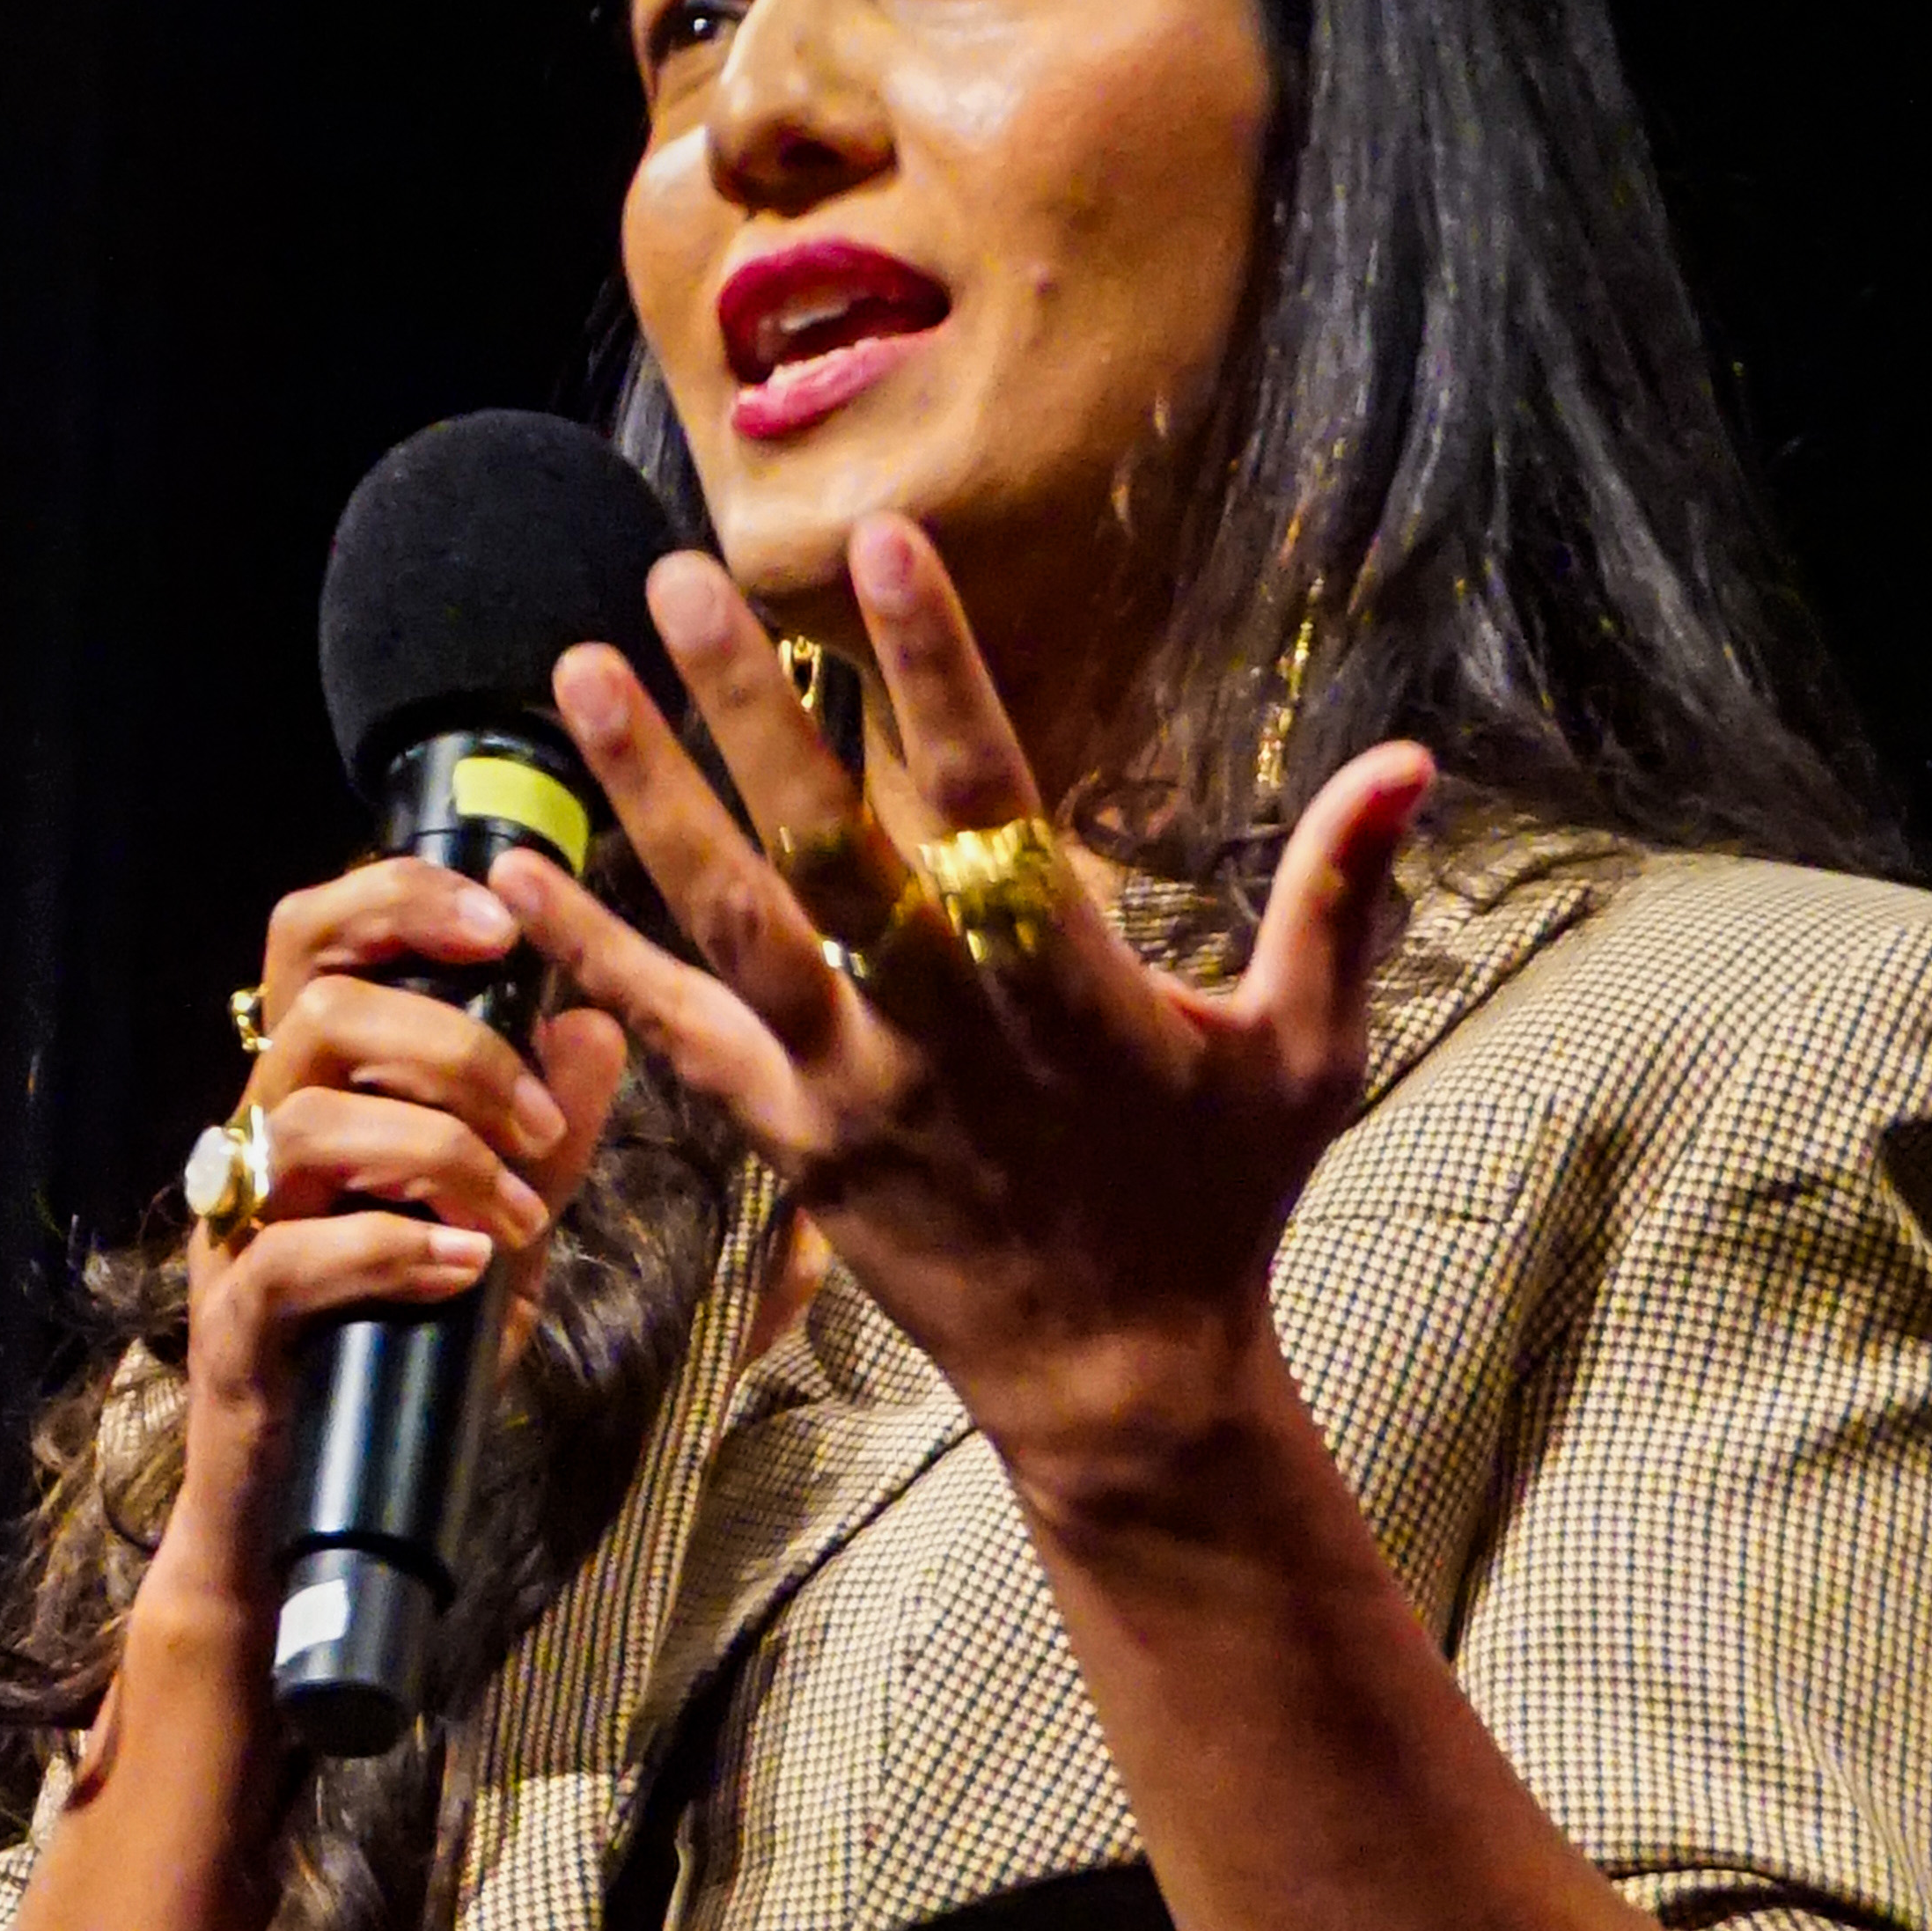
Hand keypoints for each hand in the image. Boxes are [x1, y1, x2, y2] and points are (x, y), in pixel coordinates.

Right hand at [161, 856, 630, 1616]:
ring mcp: (236, 1229)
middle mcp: (259, 1139)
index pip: (312, 937)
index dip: (396, 901)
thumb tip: (597, 1025)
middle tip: (539, 1127)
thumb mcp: (503, 1226)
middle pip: (323, 1013)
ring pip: (307, 1119)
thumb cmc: (403, 1346)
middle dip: (455, 1049)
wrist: (316, 1510)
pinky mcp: (234, 1323)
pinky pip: (290, 1256)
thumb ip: (548, 1134)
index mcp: (315, 1088)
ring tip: (516, 1218)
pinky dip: (389, 1251)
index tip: (500, 927)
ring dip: (439, 1152)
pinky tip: (463, 1271)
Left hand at [490, 517, 1428, 1523]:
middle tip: (674, 580)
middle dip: (748, 707)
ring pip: (728, 925)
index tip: (883, 548)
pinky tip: (517, 869)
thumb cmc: (1221, 1203)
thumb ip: (1342, 898)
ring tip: (579, 675)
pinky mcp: (793, 1140)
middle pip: (824, 848)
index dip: (937, 670)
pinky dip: (592, 953)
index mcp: (1066, 986)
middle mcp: (941, 1029)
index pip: (991, 798)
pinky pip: (673, 1037)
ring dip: (646, 795)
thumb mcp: (1307, 1053)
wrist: (1121, 1382)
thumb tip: (1414, 759)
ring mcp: (852, 1086)